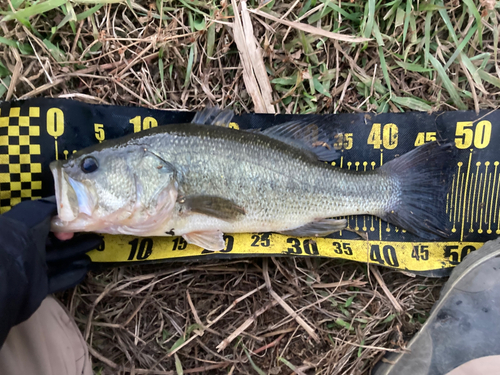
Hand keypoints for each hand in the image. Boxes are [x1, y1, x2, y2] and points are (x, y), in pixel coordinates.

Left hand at [1, 197, 102, 316]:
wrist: (6, 272)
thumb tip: (67, 202)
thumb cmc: (19, 237)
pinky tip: (85, 268)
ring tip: (94, 250)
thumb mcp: (34, 212)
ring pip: (59, 259)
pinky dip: (72, 274)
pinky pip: (58, 279)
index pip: (48, 223)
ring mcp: (33, 267)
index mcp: (25, 229)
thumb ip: (51, 206)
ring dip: (77, 254)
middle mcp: (28, 247)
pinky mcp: (38, 286)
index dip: (64, 221)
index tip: (79, 220)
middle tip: (96, 235)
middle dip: (76, 238)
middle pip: (57, 242)